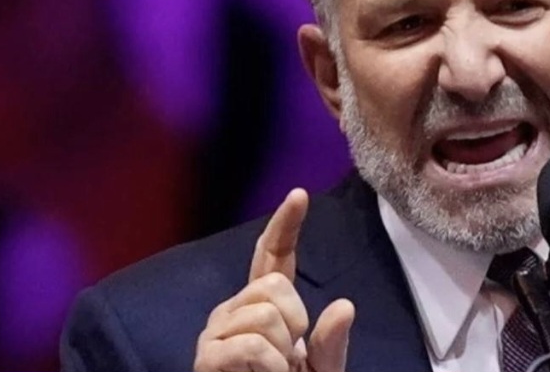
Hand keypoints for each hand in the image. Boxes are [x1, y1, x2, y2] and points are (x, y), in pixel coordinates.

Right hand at [194, 188, 355, 371]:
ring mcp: (215, 333)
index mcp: (264, 307)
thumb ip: (333, 343)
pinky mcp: (206, 359)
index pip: (272, 257)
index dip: (285, 225)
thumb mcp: (322, 371)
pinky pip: (251, 344)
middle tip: (287, 358)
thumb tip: (344, 306)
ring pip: (264, 313)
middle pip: (273, 284)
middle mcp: (233, 311)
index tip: (300, 194)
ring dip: (282, 351)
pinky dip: (271, 366)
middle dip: (295, 321)